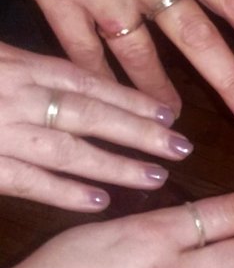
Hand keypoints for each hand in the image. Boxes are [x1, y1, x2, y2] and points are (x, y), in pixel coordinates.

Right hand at [0, 40, 197, 209]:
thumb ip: (26, 70)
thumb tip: (64, 82)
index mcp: (19, 65)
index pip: (87, 81)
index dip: (131, 99)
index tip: (168, 113)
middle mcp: (17, 97)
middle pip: (90, 114)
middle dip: (140, 133)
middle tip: (182, 148)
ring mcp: (0, 132)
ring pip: (68, 151)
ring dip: (116, 166)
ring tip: (156, 177)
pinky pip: (29, 182)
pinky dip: (65, 193)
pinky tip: (100, 202)